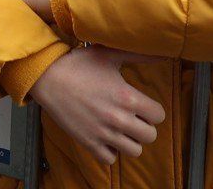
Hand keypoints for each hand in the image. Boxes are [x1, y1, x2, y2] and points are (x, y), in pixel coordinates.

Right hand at [28, 46, 167, 164]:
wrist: (46, 77)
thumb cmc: (78, 64)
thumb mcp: (108, 54)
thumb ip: (138, 55)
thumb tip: (165, 53)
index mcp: (127, 97)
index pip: (159, 115)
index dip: (152, 110)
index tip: (142, 106)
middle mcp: (118, 118)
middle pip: (150, 135)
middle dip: (144, 126)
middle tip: (132, 117)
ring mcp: (103, 133)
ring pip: (135, 151)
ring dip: (130, 140)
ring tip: (121, 129)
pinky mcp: (88, 142)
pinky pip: (110, 159)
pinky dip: (111, 152)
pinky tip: (105, 138)